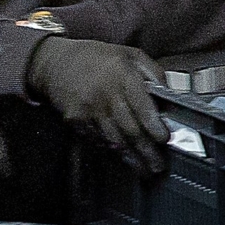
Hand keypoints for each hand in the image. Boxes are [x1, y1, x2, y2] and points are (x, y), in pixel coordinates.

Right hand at [23, 37, 167, 175]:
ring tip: (145, 170)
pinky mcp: (76, 121)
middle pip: (129, 128)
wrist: (55, 63)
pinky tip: (124, 160)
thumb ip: (153, 72)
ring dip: (131, 157)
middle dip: (146, 150)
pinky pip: (98, 140)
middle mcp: (105, 94)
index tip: (165, 139)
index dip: (153, 125)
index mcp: (122, 75)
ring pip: (114, 139)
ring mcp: (89, 110)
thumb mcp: (130, 54)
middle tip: (159, 166)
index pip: (141, 105)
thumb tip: (170, 93)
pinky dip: (112, 151)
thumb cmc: (97, 58)